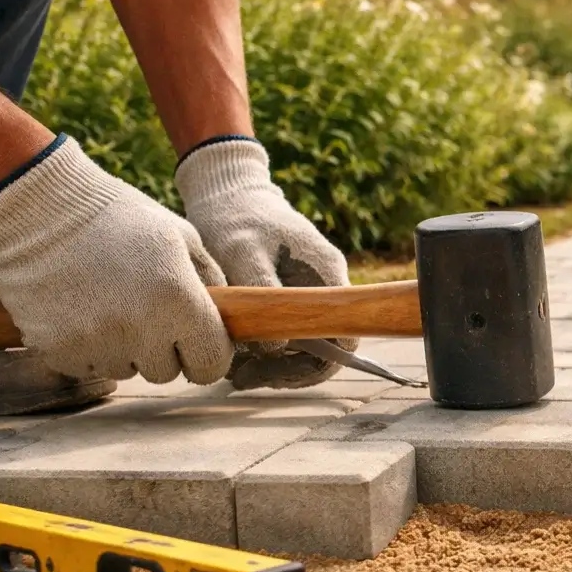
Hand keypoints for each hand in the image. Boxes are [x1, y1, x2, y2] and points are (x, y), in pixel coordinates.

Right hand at [0, 136, 233, 383]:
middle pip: (167, 373)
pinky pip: (86, 367)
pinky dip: (88, 349)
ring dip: (124, 350)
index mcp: (178, 300)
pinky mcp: (56, 350)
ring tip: (110, 305)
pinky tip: (82, 311)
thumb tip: (228, 317)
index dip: (207, 356)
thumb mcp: (181, 237)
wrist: (40, 205)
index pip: (211, 365)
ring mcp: (95, 343)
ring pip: (125, 371)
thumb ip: (211, 280)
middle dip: (163, 350)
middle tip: (147, 314)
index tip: (197, 343)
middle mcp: (139, 329)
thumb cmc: (119, 216)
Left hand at [175, 137, 353, 389]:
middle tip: (242, 378)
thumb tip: (279, 345)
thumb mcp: (242, 250)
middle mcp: (325, 288)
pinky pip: (286, 334)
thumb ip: (263, 291)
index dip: (316, 364)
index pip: (344, 337)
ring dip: (270, 364)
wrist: (226, 193)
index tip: (275, 371)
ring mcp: (308, 294)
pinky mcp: (287, 298)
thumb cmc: (234, 218)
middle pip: (324, 349)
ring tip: (232, 369)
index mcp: (327, 275)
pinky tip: (232, 354)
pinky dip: (261, 351)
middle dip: (286, 369)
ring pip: (302, 346)